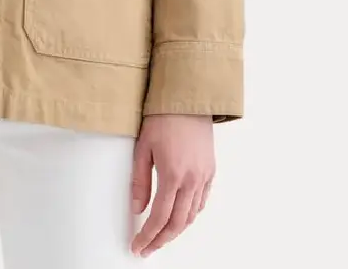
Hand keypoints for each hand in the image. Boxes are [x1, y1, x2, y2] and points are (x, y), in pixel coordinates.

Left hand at [129, 114, 214, 256]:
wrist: (187, 98)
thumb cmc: (163, 117)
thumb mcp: (143, 147)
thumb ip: (140, 181)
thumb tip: (138, 208)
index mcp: (173, 174)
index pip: (159, 217)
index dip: (148, 236)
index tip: (139, 246)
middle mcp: (192, 179)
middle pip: (178, 223)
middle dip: (161, 240)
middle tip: (148, 248)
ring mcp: (204, 176)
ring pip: (192, 215)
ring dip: (177, 230)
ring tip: (161, 235)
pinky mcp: (210, 170)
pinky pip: (202, 201)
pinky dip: (191, 214)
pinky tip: (181, 216)